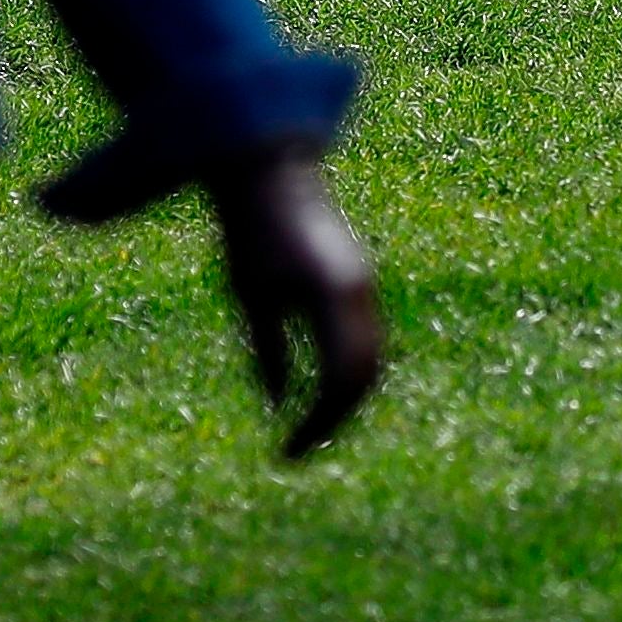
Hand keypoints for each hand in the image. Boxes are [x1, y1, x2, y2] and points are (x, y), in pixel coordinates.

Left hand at [211, 145, 385, 460]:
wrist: (273, 169)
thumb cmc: (250, 229)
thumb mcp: (250, 293)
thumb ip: (267, 351)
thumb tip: (279, 405)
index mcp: (331, 294)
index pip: (338, 379)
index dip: (316, 424)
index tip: (287, 452)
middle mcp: (358, 291)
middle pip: (364, 376)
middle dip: (335, 419)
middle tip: (298, 449)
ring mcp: (364, 287)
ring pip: (371, 362)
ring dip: (344, 401)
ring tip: (308, 431)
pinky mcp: (359, 283)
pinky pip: (365, 342)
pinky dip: (347, 376)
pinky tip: (318, 397)